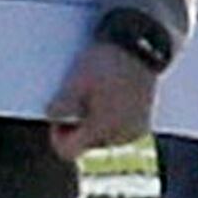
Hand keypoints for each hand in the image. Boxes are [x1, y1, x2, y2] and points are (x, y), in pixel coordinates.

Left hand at [44, 37, 159, 157]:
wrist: (142, 46)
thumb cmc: (106, 63)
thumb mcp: (76, 81)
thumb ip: (61, 105)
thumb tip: (52, 117)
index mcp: (102, 130)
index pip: (67, 150)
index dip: (57, 134)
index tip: (58, 113)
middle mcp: (121, 137)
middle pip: (87, 143)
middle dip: (78, 126)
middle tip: (79, 97)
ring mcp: (135, 131)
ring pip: (103, 136)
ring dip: (95, 122)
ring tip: (96, 94)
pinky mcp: (144, 123)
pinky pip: (119, 129)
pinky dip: (110, 118)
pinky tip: (110, 96)